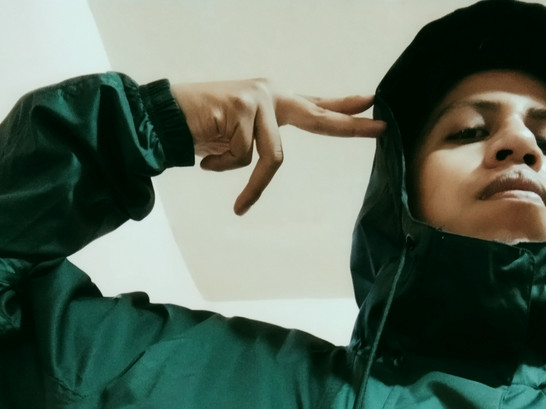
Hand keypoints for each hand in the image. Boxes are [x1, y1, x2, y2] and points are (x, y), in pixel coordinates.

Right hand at [171, 79, 385, 214]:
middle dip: (350, 126)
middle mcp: (271, 94)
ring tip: (212, 161)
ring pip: (269, 157)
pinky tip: (206, 154)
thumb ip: (261, 144)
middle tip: (382, 127)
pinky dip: (222, 166)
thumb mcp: (237, 140)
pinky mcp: (243, 105)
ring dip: (243, 177)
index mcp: (273, 103)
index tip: (373, 103)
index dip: (343, 106)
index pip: (315, 105)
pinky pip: (244, 157)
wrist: (163, 117)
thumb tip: (271, 159)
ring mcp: (259, 97)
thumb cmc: (200, 130)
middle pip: (319, 117)